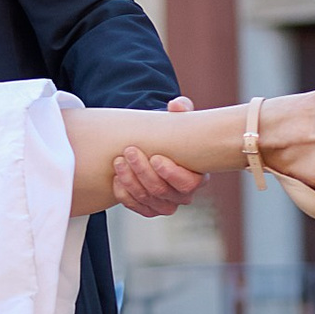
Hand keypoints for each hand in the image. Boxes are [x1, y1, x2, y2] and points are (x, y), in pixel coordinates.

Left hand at [111, 94, 203, 219]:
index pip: (188, 183)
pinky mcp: (149, 208)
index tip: (156, 157)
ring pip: (146, 199)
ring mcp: (165, 203)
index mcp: (198, 176)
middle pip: (162, 191)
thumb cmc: (172, 135)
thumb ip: (182, 111)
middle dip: (143, 172)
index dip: (171, 173)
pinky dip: (123, 193)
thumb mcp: (178, 120)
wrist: (155, 148)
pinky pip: (135, 206)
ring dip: (130, 181)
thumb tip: (177, 105)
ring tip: (119, 161)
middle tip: (130, 152)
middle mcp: (183, 195)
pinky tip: (117, 177)